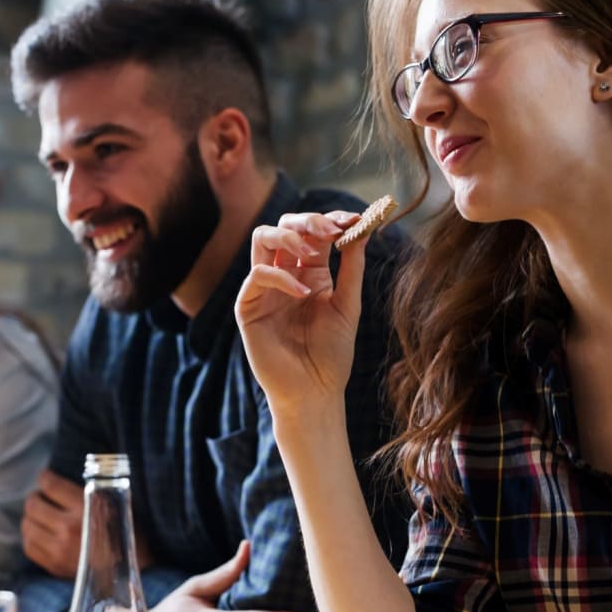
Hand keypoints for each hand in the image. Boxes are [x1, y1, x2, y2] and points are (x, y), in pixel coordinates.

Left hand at [22, 469, 154, 576]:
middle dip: (36, 497)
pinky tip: (40, 534)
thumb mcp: (116, 503)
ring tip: (41, 515)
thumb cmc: (126, 532)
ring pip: (27, 525)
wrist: (131, 571)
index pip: (50, 484)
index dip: (46, 477)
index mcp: (86, 507)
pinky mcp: (55, 566)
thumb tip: (68, 477)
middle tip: (42, 497)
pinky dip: (31, 537)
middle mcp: (68, 528)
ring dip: (31, 517)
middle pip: (33, 504)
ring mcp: (59, 549)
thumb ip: (91, 490)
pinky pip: (29, 547)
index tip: (47, 478)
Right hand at [235, 210, 365, 419]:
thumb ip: (351, 267)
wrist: (314, 392)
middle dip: (307, 220)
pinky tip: (302, 293)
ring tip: (312, 252)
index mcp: (308, 273)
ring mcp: (264, 290)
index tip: (355, 219)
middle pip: (284, 226)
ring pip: (262, 239)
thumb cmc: (331, 355)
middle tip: (332, 231)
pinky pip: (257, 276)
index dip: (330, 220)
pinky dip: (281, 277)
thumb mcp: (348, 305)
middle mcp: (284, 275)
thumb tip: (362, 229)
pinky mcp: (248, 308)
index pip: (313, 232)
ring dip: (288, 236)